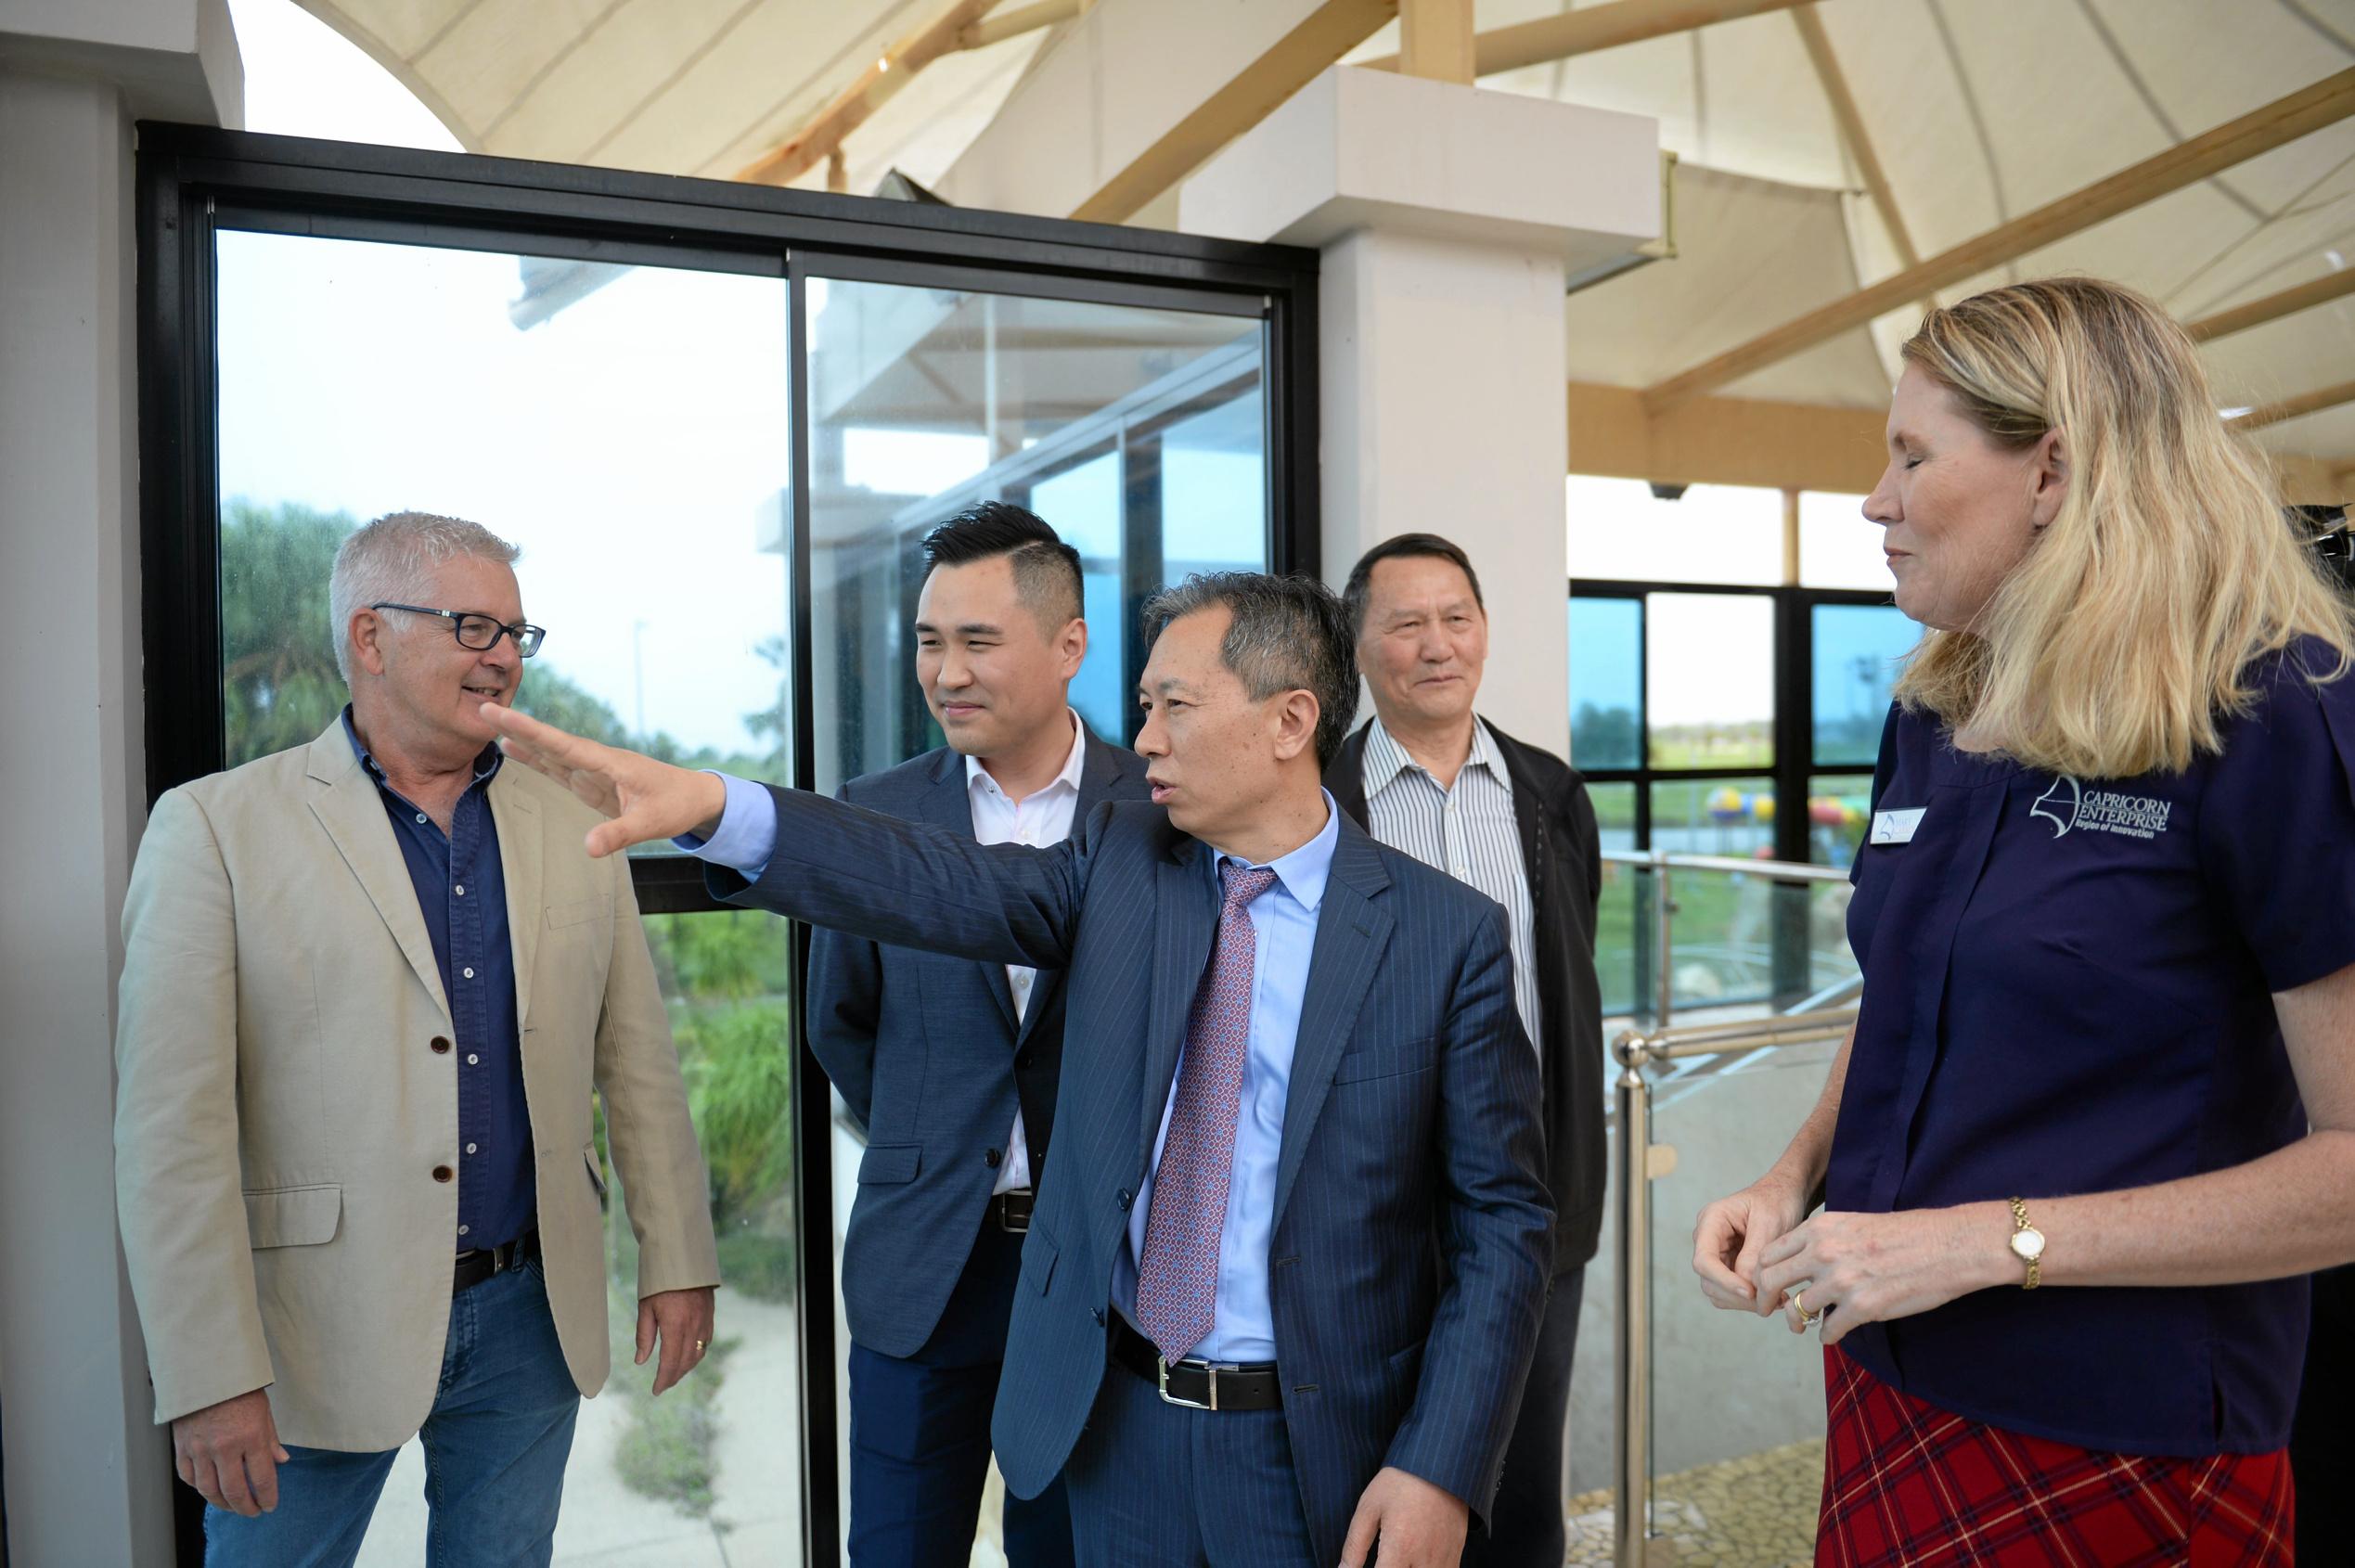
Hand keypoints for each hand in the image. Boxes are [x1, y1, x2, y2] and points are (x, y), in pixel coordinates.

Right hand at [172, 1388, 288, 1516]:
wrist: (205, 1371)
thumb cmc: (239, 1388)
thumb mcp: (264, 1410)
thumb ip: (271, 1439)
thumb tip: (281, 1461)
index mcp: (250, 1437)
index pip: (262, 1479)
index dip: (268, 1497)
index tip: (270, 1506)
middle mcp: (225, 1447)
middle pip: (234, 1491)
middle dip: (246, 1507)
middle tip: (253, 1512)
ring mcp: (200, 1449)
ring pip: (209, 1490)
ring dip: (222, 1503)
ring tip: (232, 1506)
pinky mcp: (182, 1447)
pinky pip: (189, 1477)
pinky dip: (199, 1487)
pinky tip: (209, 1489)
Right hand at [477, 705, 727, 857]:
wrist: (694, 798)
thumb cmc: (676, 806)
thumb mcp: (651, 824)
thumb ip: (619, 834)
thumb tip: (588, 849)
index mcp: (609, 763)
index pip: (562, 744)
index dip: (531, 731)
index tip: (503, 714)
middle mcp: (596, 762)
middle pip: (551, 742)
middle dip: (518, 727)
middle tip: (483, 708)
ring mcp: (592, 770)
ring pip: (551, 751)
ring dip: (522, 738)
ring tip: (489, 723)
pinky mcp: (591, 782)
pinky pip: (557, 766)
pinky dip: (534, 757)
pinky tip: (513, 748)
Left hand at [637, 1286, 716, 1396]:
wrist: (684, 1258)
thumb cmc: (660, 1281)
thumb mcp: (646, 1307)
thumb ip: (644, 1335)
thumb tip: (641, 1361)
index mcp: (675, 1326)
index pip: (670, 1362)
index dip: (663, 1379)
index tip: (656, 1390)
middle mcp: (693, 1326)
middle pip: (685, 1362)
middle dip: (674, 1377)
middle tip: (663, 1385)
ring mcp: (704, 1321)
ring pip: (698, 1354)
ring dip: (686, 1367)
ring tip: (674, 1373)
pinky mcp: (710, 1315)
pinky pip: (706, 1342)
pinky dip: (697, 1353)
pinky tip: (688, 1355)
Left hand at [1339, 1465, 1466, 1567]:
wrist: (1439, 1464)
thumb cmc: (1400, 1483)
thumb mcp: (1369, 1508)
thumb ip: (1354, 1546)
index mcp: (1399, 1549)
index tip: (1372, 1565)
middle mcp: (1424, 1560)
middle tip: (1384, 1559)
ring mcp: (1443, 1560)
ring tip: (1398, 1559)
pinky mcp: (1456, 1556)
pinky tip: (1415, 1561)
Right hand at [1693, 1171, 1812, 1314]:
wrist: (1785, 1196)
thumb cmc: (1777, 1201)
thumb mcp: (1769, 1222)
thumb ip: (1754, 1253)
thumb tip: (1747, 1285)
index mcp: (1711, 1221)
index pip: (1703, 1260)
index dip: (1724, 1281)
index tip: (1751, 1292)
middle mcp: (1708, 1240)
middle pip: (1709, 1280)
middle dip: (1737, 1295)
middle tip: (1770, 1301)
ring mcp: (1717, 1254)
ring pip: (1718, 1291)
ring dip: (1743, 1302)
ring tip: (1776, 1300)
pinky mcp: (1729, 1266)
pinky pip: (1731, 1292)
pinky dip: (1749, 1300)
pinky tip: (1772, 1296)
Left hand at [1755, 1204, 2010, 1345]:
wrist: (1948, 1245)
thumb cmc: (1905, 1233)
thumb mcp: (1853, 1222)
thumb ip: (1823, 1239)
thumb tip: (1800, 1260)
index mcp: (1820, 1229)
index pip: (1769, 1253)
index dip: (1764, 1272)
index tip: (1769, 1285)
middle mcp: (1823, 1253)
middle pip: (1771, 1281)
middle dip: (1767, 1299)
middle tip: (1772, 1310)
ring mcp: (1842, 1281)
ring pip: (1798, 1308)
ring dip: (1799, 1321)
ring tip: (1806, 1324)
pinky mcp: (1863, 1307)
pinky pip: (1828, 1330)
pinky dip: (1827, 1336)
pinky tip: (1832, 1334)